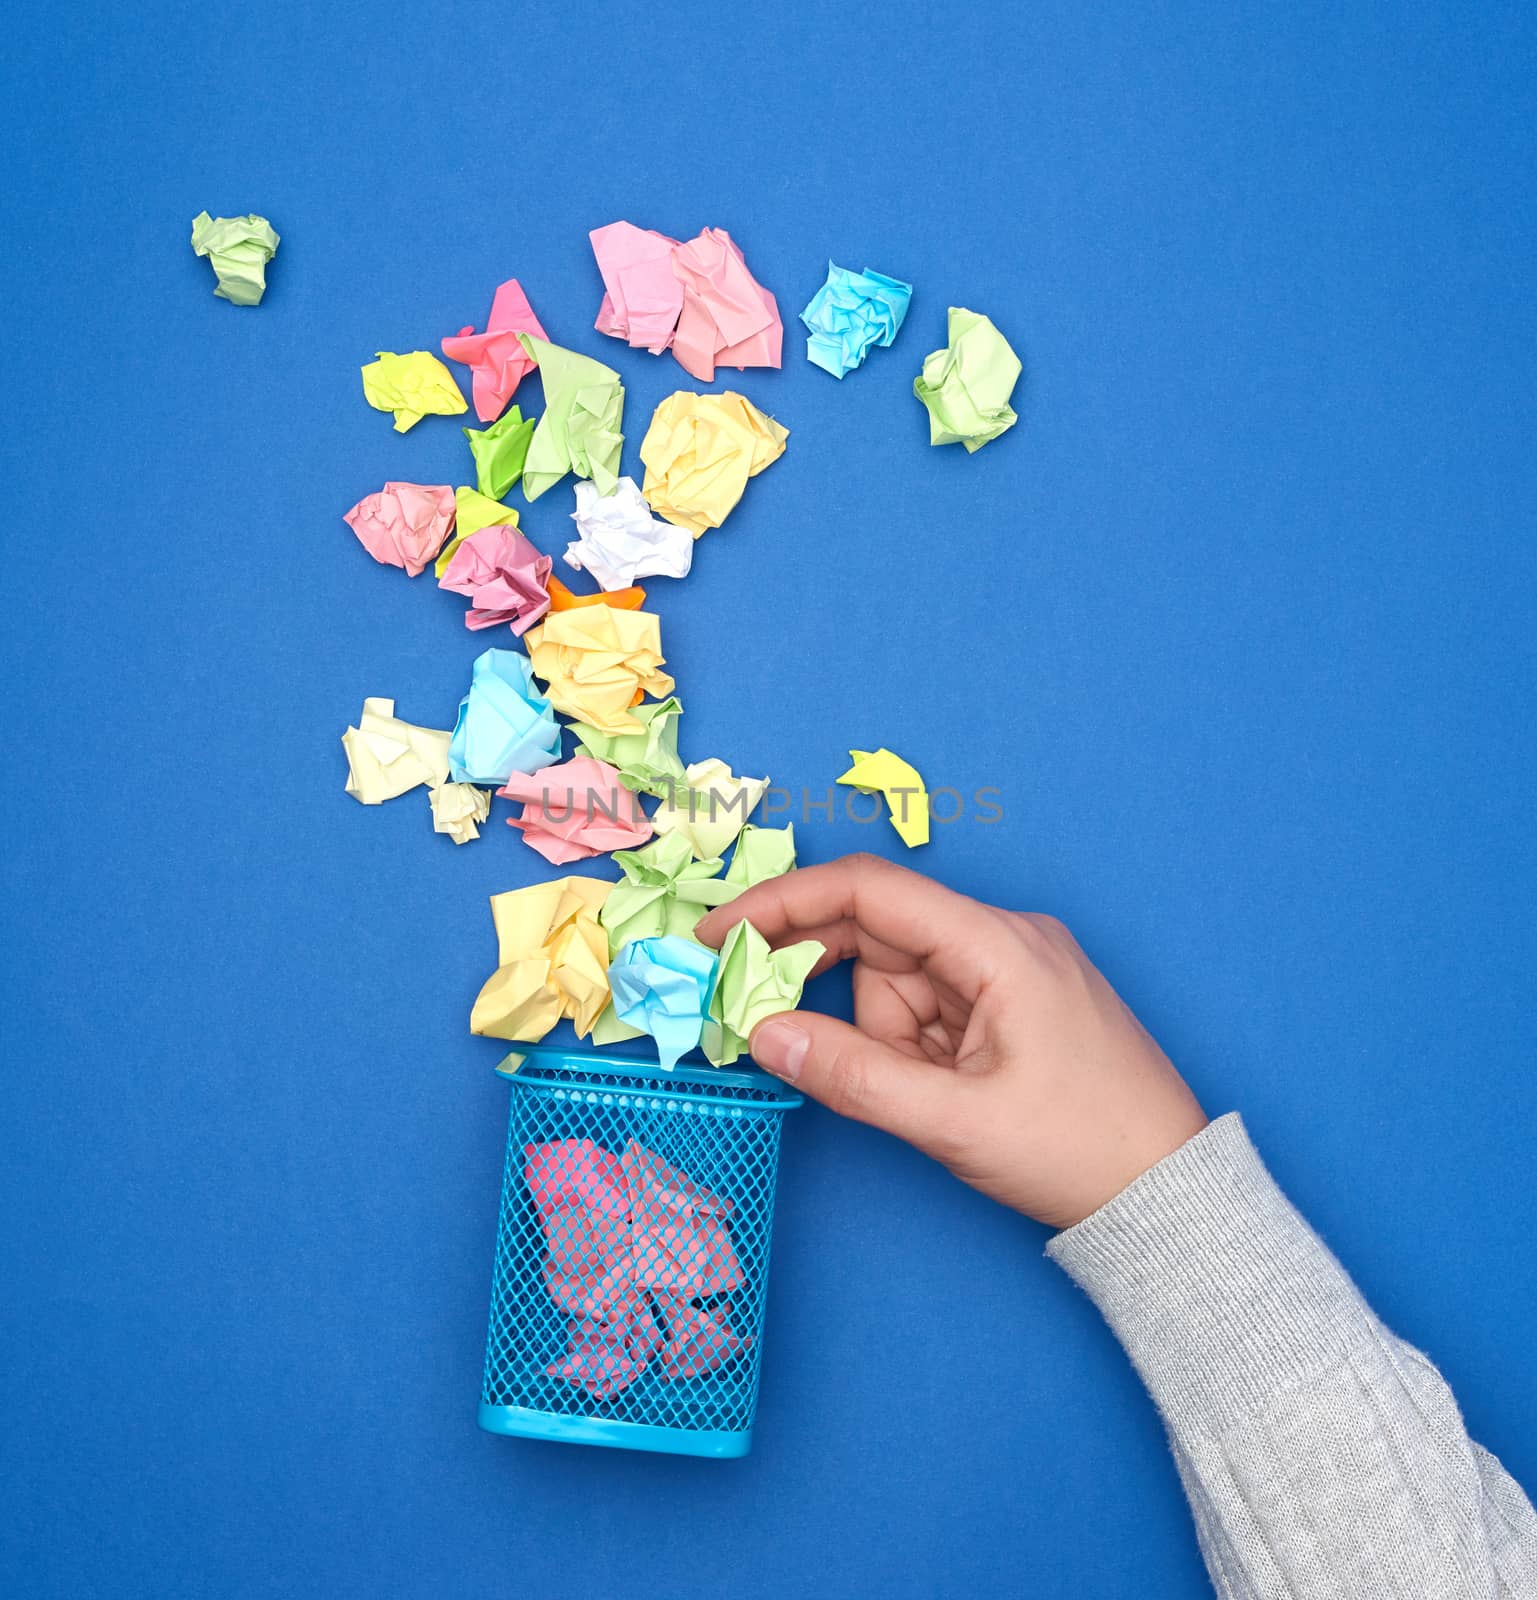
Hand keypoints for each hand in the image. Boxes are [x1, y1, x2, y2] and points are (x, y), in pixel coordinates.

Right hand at [694, 854, 1206, 1229]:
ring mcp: (1008, 970)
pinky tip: (935, 1091)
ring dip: (879, 1034)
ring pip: (897, 979)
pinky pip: (929, 1006)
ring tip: (925, 1098)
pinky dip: (907, 1045)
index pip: (868, 891)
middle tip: (757, 1020)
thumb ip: (853, 1076)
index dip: (782, 904)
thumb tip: (761, 1034)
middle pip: (877, 933)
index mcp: (997, 944)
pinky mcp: (1010, 1003)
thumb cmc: (1080, 1151)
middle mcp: (1002, 939)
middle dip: (819, 979)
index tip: (718, 935)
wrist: (1172, 1193)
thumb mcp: (955, 1122)